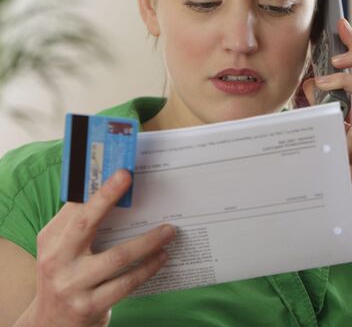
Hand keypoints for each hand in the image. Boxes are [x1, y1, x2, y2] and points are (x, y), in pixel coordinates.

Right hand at [23, 170, 175, 326]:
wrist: (50, 325)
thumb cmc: (67, 276)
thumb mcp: (63, 250)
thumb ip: (83, 225)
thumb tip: (118, 193)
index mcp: (51, 240)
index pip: (75, 207)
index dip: (99, 188)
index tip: (122, 171)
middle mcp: (57, 260)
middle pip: (86, 223)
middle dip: (107, 197)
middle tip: (131, 178)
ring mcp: (72, 285)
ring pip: (117, 257)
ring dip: (148, 241)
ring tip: (169, 231)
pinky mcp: (89, 306)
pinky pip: (126, 283)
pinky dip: (148, 268)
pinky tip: (162, 257)